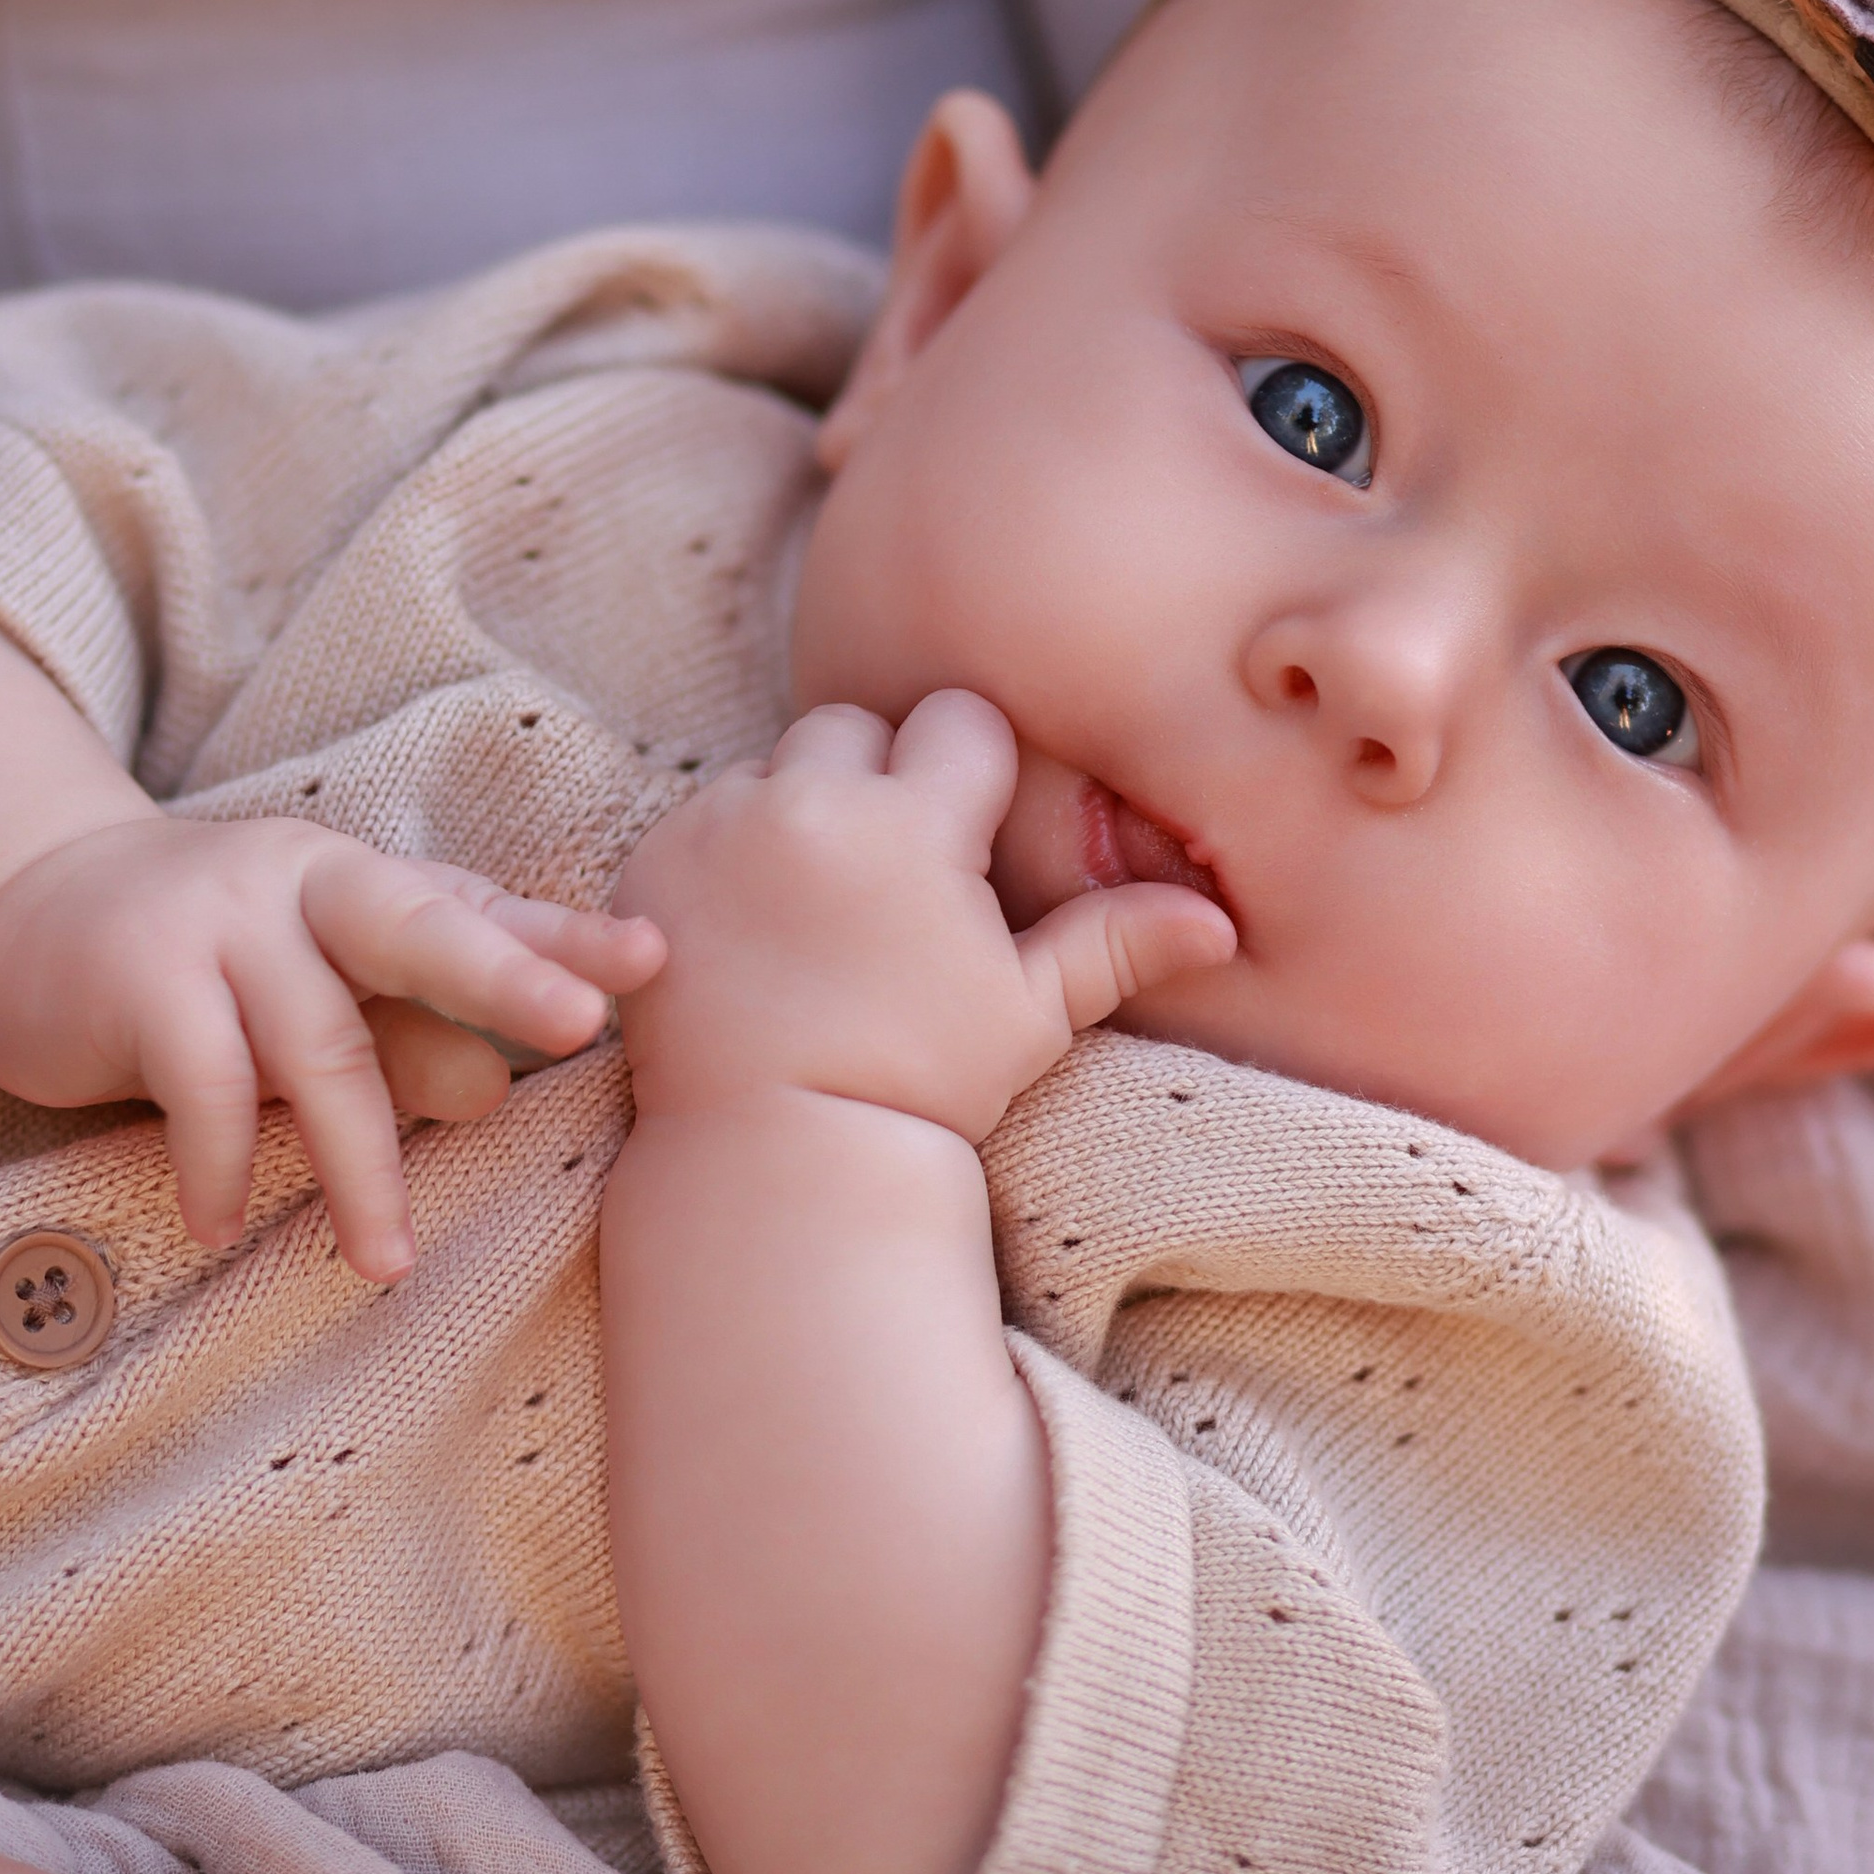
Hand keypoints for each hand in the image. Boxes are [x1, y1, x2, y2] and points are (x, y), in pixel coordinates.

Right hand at [0, 814, 664, 1280]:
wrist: (21, 919)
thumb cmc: (208, 976)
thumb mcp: (318, 1002)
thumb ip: (409, 1040)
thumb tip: (492, 1092)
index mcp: (369, 886)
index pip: (483, 912)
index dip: (566, 938)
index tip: (653, 961)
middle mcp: (309, 882)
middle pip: (419, 926)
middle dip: (504, 975)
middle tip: (580, 1024)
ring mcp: (221, 919)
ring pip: (318, 1044)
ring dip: (357, 1163)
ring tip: (384, 1260)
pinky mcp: (139, 973)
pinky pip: (202, 1082)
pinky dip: (220, 1163)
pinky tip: (221, 1224)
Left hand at [612, 691, 1233, 1143]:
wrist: (776, 1151)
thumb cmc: (920, 1084)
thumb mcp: (1028, 1012)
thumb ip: (1116, 943)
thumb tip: (1222, 922)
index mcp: (915, 824)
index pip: (960, 722)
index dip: (968, 774)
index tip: (960, 843)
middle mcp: (812, 803)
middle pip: (855, 727)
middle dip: (874, 780)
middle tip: (884, 878)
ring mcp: (721, 827)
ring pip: (771, 767)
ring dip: (795, 812)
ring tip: (814, 912)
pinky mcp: (651, 861)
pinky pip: (699, 815)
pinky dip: (723, 852)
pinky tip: (751, 930)